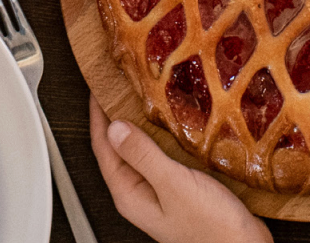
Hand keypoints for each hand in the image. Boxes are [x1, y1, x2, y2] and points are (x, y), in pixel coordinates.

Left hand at [89, 98, 270, 242]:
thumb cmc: (211, 229)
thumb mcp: (173, 186)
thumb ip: (143, 156)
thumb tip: (113, 127)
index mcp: (130, 194)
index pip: (103, 146)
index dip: (98, 113)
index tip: (99, 84)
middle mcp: (140, 192)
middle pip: (118, 145)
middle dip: (117, 114)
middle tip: (120, 81)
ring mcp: (158, 191)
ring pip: (141, 148)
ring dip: (141, 122)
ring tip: (143, 92)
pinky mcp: (178, 188)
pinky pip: (161, 154)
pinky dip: (162, 134)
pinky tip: (172, 120)